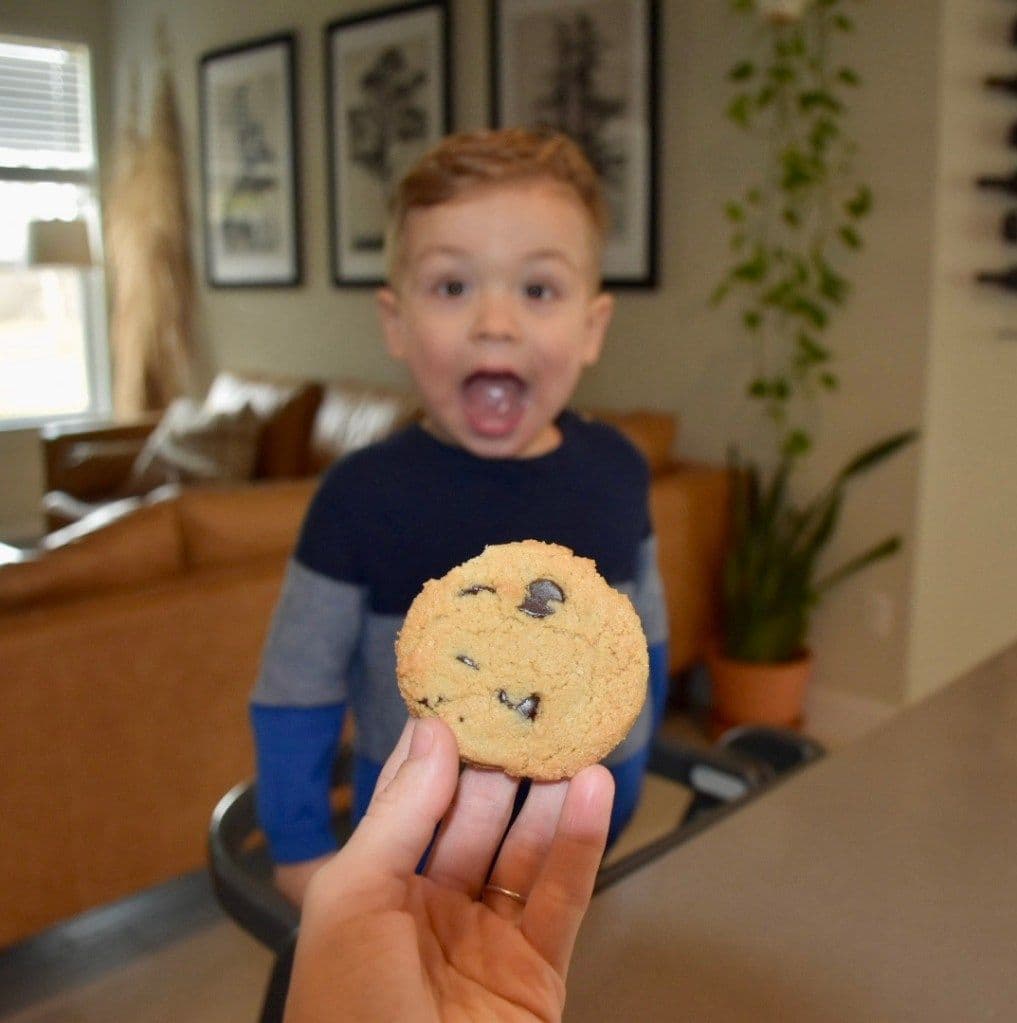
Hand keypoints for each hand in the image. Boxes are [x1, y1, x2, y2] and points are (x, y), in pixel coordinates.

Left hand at [284, 717, 613, 1021]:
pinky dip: (581, 842)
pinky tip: (592, 793)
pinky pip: (562, 896)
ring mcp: (486, 940)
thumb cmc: (350, 1019)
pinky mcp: (537, 972)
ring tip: (572, 739)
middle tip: (530, 708)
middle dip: (502, 766)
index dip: (440, 751)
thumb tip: (429, 733)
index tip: (468, 696)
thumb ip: (398, 815)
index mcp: (374, 892)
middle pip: (476, 820)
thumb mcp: (354, 902)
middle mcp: (430, 910)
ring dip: (550, 797)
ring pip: (526, 851)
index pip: (413, 803)